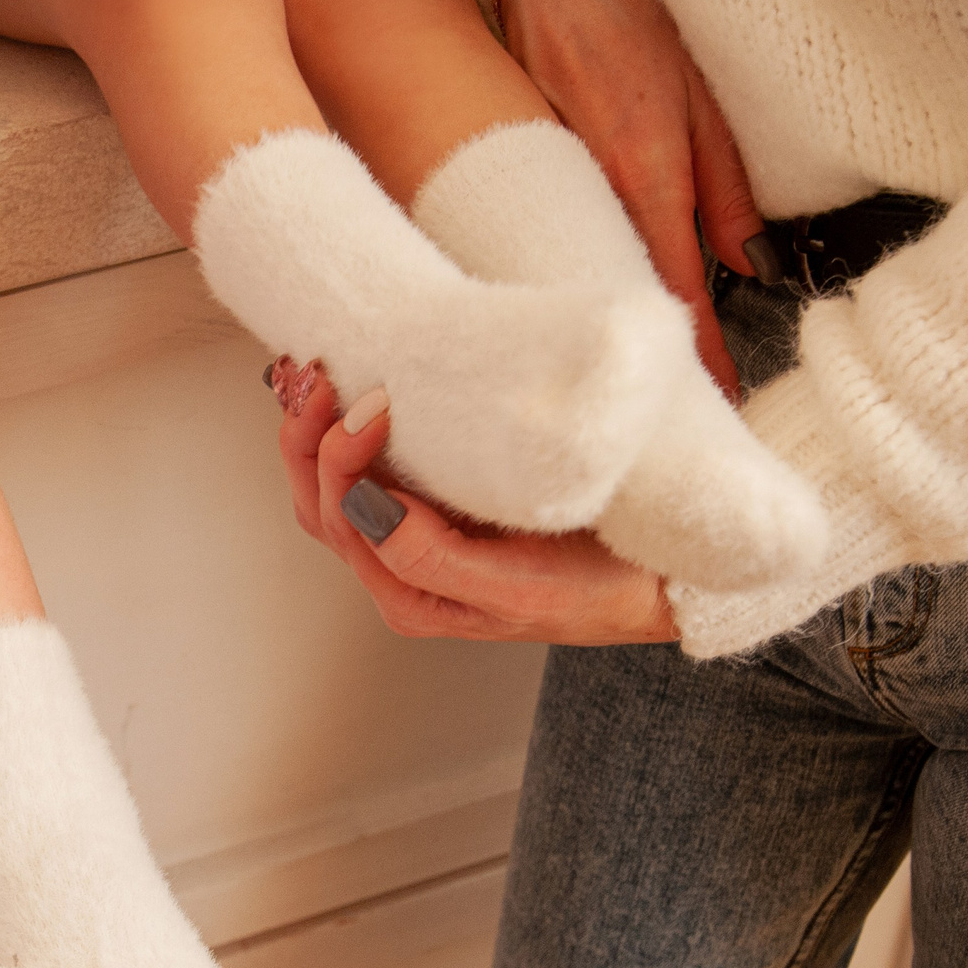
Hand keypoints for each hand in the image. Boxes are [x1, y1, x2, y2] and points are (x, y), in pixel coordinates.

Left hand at [275, 362, 677, 645]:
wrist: (657, 585)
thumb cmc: (595, 591)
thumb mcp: (515, 587)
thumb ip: (431, 556)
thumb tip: (365, 505)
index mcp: (410, 594)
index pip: (339, 517)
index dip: (338, 455)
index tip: (377, 400)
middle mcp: (402, 571)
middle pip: (322, 500)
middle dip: (309, 437)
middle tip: (326, 374)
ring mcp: (418, 539)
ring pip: (338, 485)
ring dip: (320, 431)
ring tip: (326, 373)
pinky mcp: (442, 510)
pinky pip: (375, 473)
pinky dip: (354, 434)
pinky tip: (358, 394)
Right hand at [498, 0, 761, 396]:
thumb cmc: (626, 5)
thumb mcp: (700, 87)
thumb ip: (724, 181)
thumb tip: (754, 263)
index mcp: (640, 164)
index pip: (674, 284)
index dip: (698, 353)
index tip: (717, 406)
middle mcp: (581, 186)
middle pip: (616, 299)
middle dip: (649, 365)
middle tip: (675, 431)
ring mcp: (535, 186)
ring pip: (571, 280)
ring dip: (600, 332)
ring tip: (629, 396)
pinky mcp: (505, 180)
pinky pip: (536, 248)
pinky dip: (559, 287)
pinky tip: (568, 322)